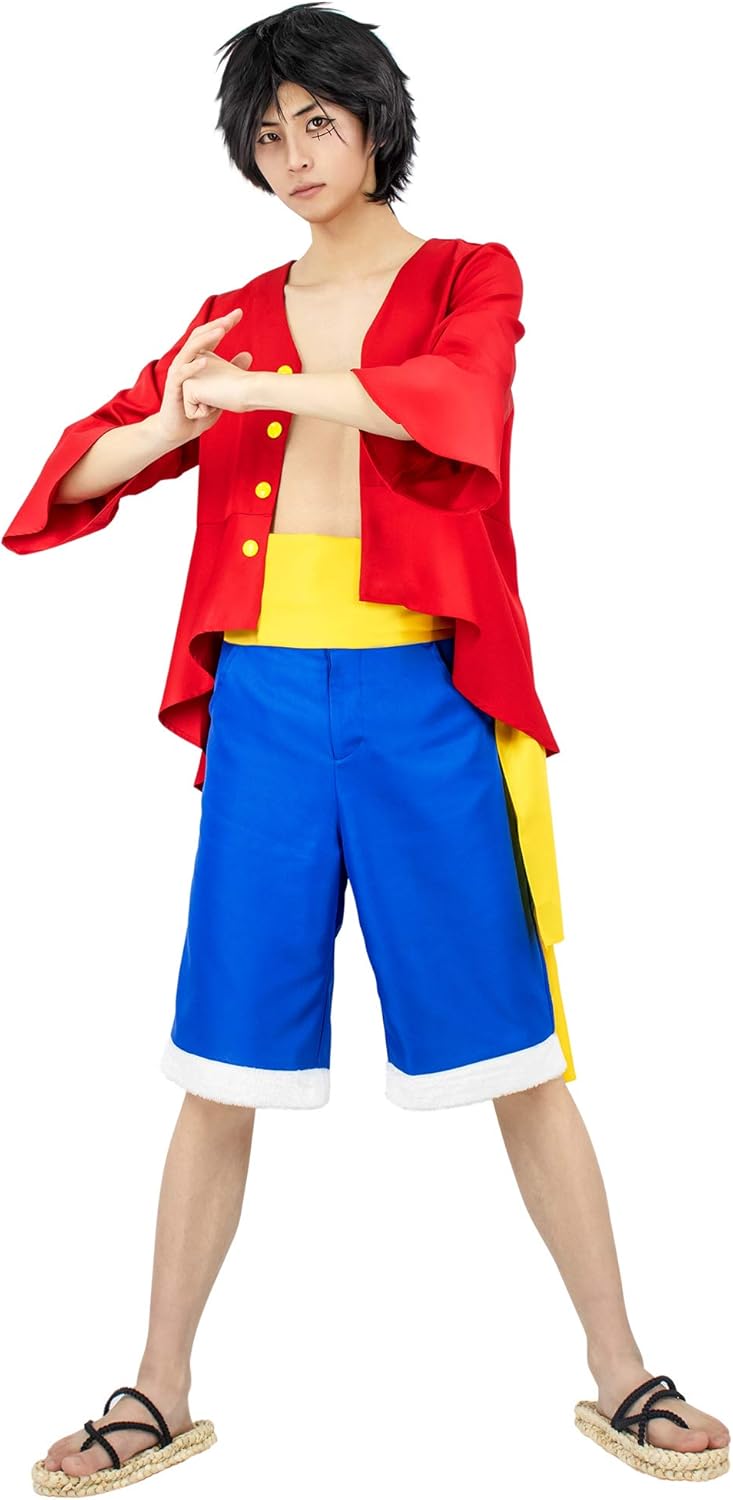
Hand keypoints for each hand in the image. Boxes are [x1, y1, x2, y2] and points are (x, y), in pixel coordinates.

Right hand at [156, 307, 245, 444]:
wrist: (179, 429)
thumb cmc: (198, 409)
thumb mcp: (220, 389)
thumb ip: (231, 371)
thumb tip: (248, 354)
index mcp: (197, 359)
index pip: (210, 335)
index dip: (224, 324)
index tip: (239, 313)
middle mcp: (186, 361)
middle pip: (200, 336)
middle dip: (216, 325)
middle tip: (232, 317)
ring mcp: (178, 373)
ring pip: (191, 350)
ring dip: (207, 339)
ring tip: (221, 330)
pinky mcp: (174, 388)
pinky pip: (183, 374)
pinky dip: (194, 366)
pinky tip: (205, 361)